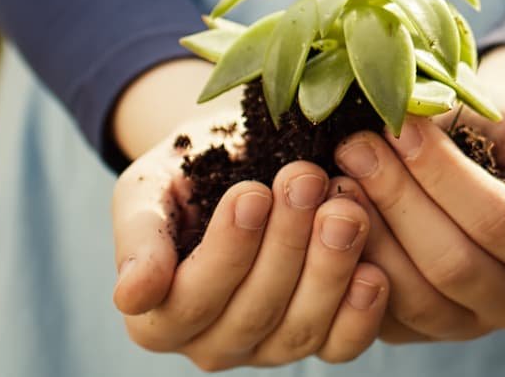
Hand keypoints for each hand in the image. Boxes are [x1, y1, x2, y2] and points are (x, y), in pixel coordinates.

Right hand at [110, 108, 389, 368]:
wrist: (240, 156)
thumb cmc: (185, 172)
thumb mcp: (147, 190)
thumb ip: (138, 238)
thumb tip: (132, 295)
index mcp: (158, 317)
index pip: (189, 301)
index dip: (226, 251)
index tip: (251, 194)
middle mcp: (210, 344)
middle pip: (251, 313)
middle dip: (285, 242)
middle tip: (306, 180)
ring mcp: (267, 347)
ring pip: (298, 329)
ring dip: (327, 268)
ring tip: (344, 208)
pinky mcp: (318, 338)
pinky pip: (340, 344)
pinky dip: (360, 312)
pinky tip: (372, 270)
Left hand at [331, 47, 504, 341]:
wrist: (478, 150)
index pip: (497, 223)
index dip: (442, 175)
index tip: (402, 125)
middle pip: (451, 264)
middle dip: (397, 198)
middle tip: (356, 146)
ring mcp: (467, 324)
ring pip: (413, 295)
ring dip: (368, 233)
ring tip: (340, 176)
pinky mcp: (417, 332)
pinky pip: (379, 315)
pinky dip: (349, 266)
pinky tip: (329, 215)